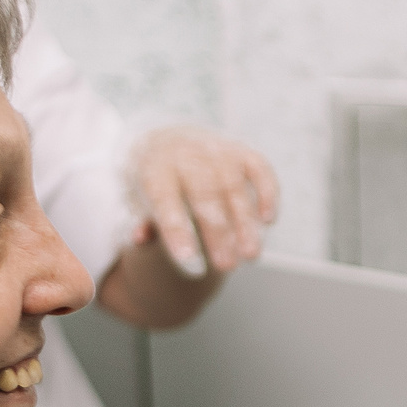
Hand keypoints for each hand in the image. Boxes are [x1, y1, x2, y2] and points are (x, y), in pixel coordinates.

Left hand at [128, 125, 278, 278]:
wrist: (167, 139)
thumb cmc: (154, 182)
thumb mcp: (138, 200)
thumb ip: (143, 221)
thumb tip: (140, 239)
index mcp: (155, 169)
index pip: (165, 200)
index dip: (177, 231)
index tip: (190, 263)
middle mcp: (186, 155)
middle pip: (205, 194)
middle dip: (218, 233)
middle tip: (226, 266)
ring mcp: (216, 150)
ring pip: (234, 186)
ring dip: (245, 222)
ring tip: (250, 255)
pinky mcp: (240, 150)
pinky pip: (259, 168)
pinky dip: (267, 193)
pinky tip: (268, 220)